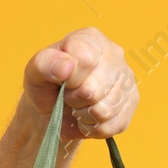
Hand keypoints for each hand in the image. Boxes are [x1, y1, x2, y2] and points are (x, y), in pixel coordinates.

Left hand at [22, 27, 138, 139]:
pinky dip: (94, 128)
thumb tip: (67, 66)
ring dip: (83, 116)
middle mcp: (114, 54)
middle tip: (68, 95)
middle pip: (95, 91)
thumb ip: (46, 64)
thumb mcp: (35, 71)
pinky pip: (112, 125)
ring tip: (78, 106)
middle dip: (75, 100)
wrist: (54, 108)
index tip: (62, 80)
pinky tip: (88, 117)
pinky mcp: (132, 101)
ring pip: (105, 111)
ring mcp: (127, 77)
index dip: (70, 79)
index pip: (86, 60)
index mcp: (90, 39)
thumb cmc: (46, 84)